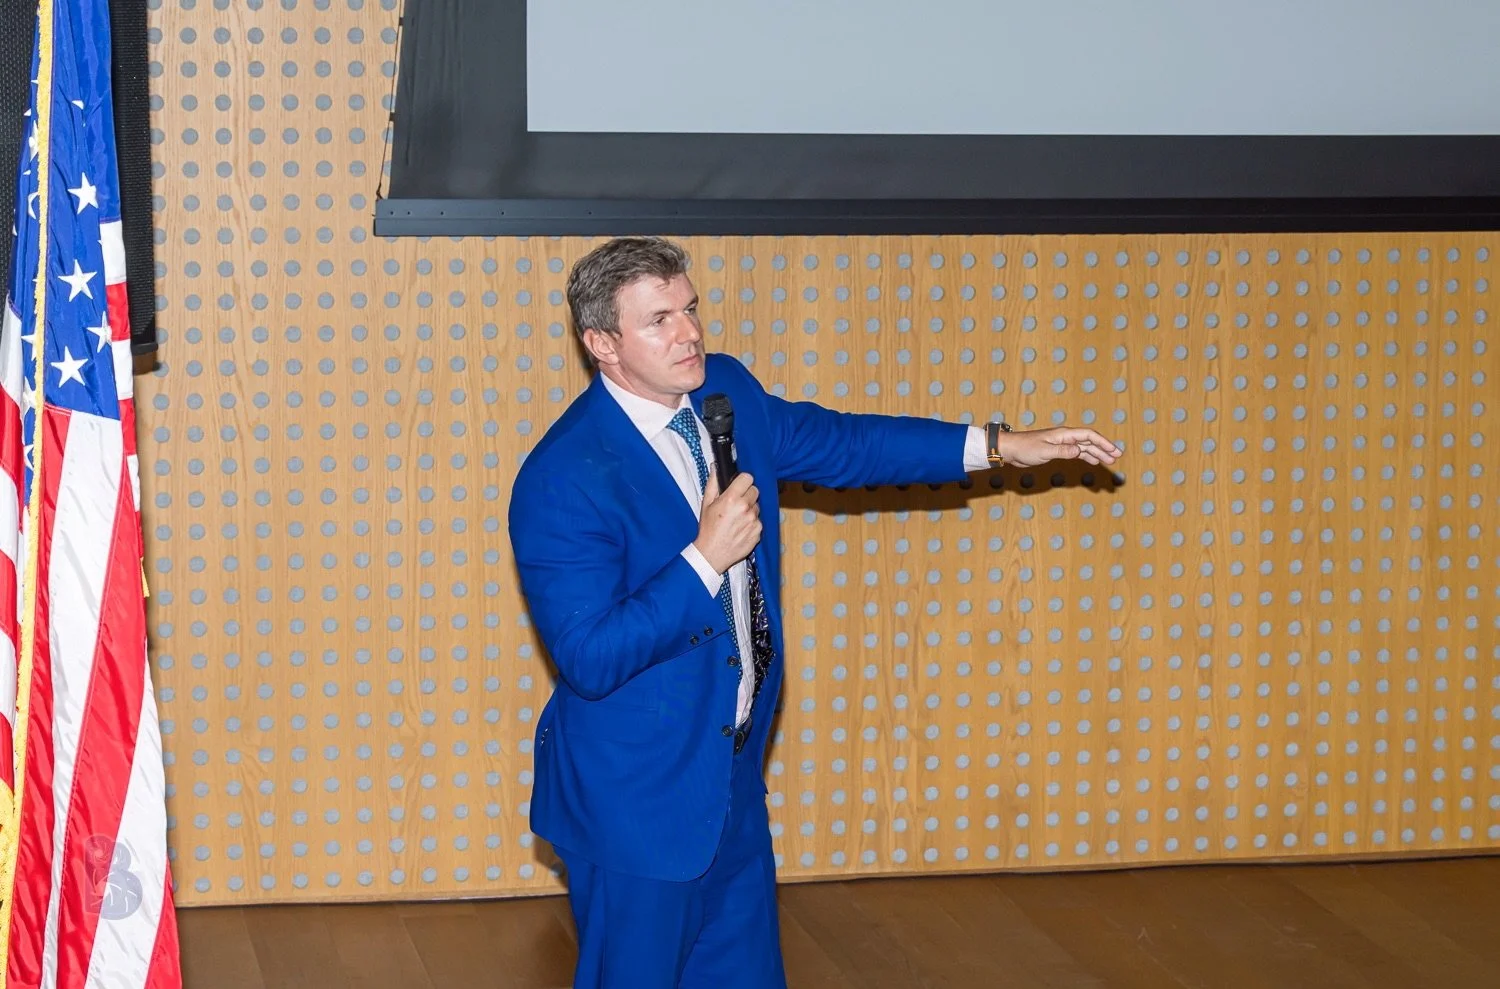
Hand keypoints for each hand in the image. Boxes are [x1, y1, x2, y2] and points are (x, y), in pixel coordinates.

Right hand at [694, 471, 760, 573]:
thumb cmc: (708, 530)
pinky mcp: (758, 531)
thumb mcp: (706, 504)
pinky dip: (752, 523)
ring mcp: (753, 520)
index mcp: (731, 499)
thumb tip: (716, 467)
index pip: (748, 478)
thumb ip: (713, 483)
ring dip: (750, 509)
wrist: (712, 554)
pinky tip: (741, 528)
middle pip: (755, 490)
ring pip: (757, 506)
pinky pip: (759, 521)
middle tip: (737, 502)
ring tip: (737, 518)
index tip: (739, 484)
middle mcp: (745, 508)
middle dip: (747, 494)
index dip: (743, 480)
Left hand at [998, 426, 1122, 467]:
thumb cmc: (1025, 448)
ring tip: (1109, 461)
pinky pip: (1076, 453)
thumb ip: (1062, 452)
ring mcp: (1062, 444)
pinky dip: (1086, 457)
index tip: (1113, 450)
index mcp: (1064, 435)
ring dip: (1097, 454)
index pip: (1089, 435)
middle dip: (1104, 448)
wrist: (1011, 449)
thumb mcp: (1044, 451)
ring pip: (1084, 448)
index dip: (1103, 442)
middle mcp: (1065, 437)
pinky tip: (1093, 462)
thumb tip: (1079, 451)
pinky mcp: (1057, 450)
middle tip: (1117, 457)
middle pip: (1090, 441)